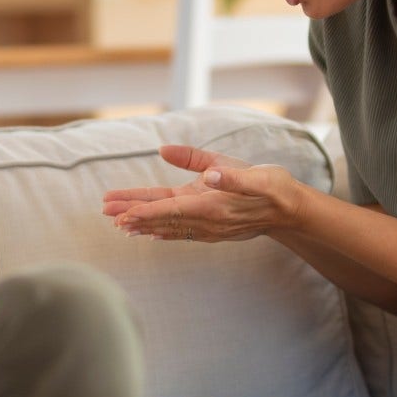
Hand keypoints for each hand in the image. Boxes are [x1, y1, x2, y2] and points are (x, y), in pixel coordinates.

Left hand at [102, 145, 301, 243]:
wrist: (290, 211)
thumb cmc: (272, 186)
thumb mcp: (248, 171)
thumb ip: (215, 167)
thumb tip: (188, 163)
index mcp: (212, 205)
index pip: (170, 208)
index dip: (144, 210)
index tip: (122, 213)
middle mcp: (207, 221)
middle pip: (163, 218)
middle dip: (134, 215)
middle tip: (106, 213)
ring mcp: (208, 228)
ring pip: (168, 226)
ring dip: (142, 224)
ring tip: (117, 223)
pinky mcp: (212, 229)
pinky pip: (180, 232)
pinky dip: (161, 232)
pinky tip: (148, 234)